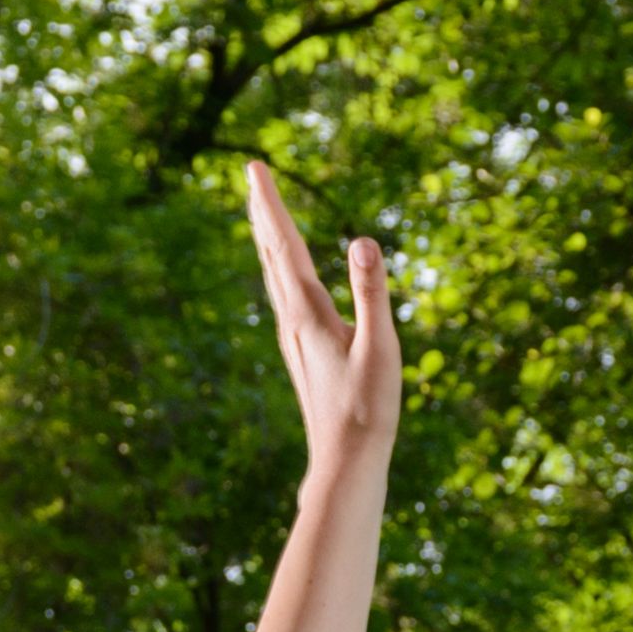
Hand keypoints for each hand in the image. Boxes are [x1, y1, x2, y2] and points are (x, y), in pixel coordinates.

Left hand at [245, 156, 396, 483]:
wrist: (345, 463)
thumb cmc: (367, 410)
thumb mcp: (380, 347)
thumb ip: (372, 291)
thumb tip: (362, 240)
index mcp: (307, 313)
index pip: (284, 245)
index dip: (269, 204)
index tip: (254, 168)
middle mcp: (292, 321)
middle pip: (271, 255)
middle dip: (262, 212)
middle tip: (251, 176)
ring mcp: (293, 338)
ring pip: (273, 276)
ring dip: (267, 240)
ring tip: (261, 213)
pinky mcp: (301, 352)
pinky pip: (284, 297)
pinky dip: (279, 270)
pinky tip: (284, 275)